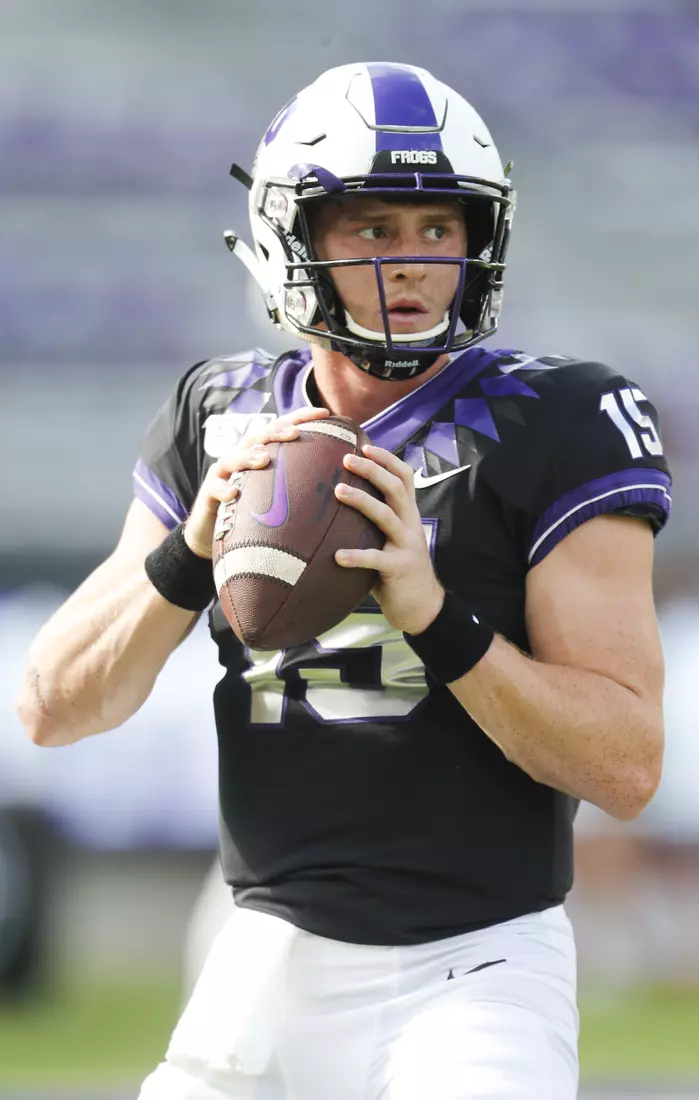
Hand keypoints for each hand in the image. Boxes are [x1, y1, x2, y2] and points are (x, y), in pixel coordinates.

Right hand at [184, 406, 328, 558]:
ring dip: (248, 457)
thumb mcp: (276, 495)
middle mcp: (241, 457)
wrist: (212, 532)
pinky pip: (215, 488)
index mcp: (260, 453)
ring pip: (233, 458)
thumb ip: (299, 484)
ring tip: (263, 459)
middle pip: (258, 437)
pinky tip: (234, 493)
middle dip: (276, 432)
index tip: (325, 414)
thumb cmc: (252, 512)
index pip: (281, 430)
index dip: (301, 418)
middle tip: (295, 433)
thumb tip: (340, 483)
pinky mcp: (208, 493)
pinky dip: (224, 488)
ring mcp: (222, 473)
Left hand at [334, 445, 443, 634]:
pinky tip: (336, 556)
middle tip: (346, 459)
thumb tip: (335, 506)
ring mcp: (406, 546)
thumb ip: (372, 525)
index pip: (404, 477)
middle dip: (372, 470)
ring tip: (338, 491)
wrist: (422, 607)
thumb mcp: (388, 541)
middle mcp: (410, 525)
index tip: (364, 445)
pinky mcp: (399, 568)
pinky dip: (356, 556)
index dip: (387, 459)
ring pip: (386, 516)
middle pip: (396, 488)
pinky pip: (376, 559)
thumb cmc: (396, 572)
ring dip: (362, 502)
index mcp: (408, 516)